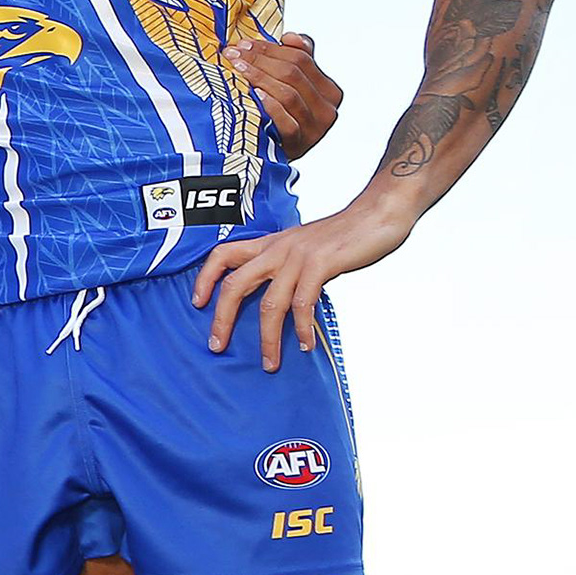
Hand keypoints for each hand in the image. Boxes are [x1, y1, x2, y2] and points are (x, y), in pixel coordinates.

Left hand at [191, 198, 412, 369]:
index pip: (223, 254)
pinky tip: (305, 344)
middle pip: (234, 285)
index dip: (205, 278)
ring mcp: (297, 257)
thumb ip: (287, 265)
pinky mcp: (320, 265)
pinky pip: (302, 303)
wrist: (378, 212)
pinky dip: (301, 328)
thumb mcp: (304, 245)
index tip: (197, 303)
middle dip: (222, 319)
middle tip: (216, 346)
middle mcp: (277, 248)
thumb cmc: (344, 234)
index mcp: (270, 243)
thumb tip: (278, 296)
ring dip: (267, 338)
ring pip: (269, 303)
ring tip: (269, 362)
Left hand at [231, 29, 343, 159]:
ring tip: (237, 69)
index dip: (271, 48)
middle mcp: (327, 109)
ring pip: (288, 93)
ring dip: (259, 77)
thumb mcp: (293, 87)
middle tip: (233, 54)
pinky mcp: (299, 144)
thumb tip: (291, 36)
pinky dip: (269, 106)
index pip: (302, 59)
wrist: (273, 155)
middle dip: (260, 59)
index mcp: (329, 91)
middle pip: (293, 73)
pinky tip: (253, 95)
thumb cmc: (282, 117)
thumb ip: (298, 59)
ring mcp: (315, 129)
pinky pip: (285, 121)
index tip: (244, 44)